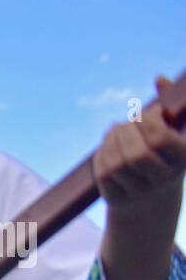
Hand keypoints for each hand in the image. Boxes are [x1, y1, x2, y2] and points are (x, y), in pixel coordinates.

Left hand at [95, 75, 185, 216]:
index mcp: (183, 158)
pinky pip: (103, 173)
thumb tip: (159, 78)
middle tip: (127, 123)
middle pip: (136, 155)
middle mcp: (163, 180)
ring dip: (111, 140)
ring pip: (116, 164)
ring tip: (116, 130)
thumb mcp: (176, 129)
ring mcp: (140, 193)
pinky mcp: (118, 200)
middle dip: (126, 132)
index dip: (147, 121)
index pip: (159, 139)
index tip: (149, 114)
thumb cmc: (166, 154)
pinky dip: (101, 154)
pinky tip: (107, 146)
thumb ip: (173, 104)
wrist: (152, 201)